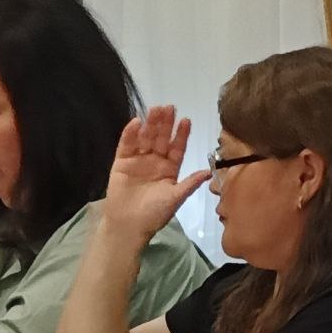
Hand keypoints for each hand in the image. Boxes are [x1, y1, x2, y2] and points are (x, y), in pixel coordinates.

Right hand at [101, 106, 210, 241]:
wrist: (129, 224)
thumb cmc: (154, 214)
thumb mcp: (175, 198)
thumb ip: (190, 183)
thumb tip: (209, 171)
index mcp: (169, 169)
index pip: (177, 147)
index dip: (181, 134)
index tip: (186, 120)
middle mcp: (155, 161)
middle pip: (160, 138)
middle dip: (165, 124)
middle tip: (169, 107)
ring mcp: (138, 160)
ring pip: (145, 138)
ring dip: (150, 124)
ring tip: (154, 110)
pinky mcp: (122, 162)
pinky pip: (126, 145)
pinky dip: (130, 134)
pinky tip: (136, 122)